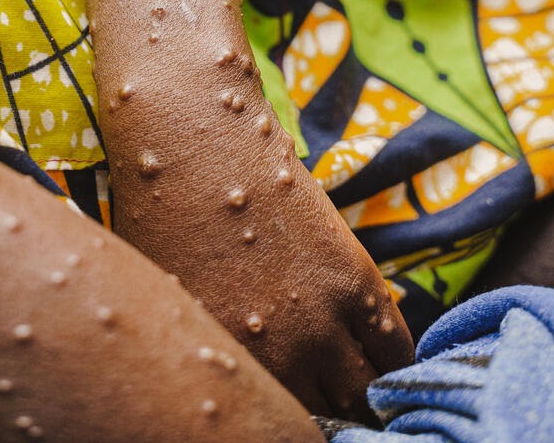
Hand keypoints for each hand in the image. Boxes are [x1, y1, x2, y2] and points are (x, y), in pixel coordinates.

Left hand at [110, 76, 413, 419]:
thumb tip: (224, 383)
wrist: (191, 139)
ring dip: (366, 398)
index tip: (290, 415)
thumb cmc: (157, 213)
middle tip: (334, 410)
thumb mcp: (165, 300)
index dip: (282, 421)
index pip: (270, 422)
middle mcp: (274, 357)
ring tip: (364, 394)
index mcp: (221, 364)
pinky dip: (396, 363)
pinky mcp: (354, 279)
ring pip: (364, 393)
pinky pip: (393, 347)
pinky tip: (387, 364)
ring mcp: (319, 319)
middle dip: (331, 419)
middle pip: (324, 419)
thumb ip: (205, 351)